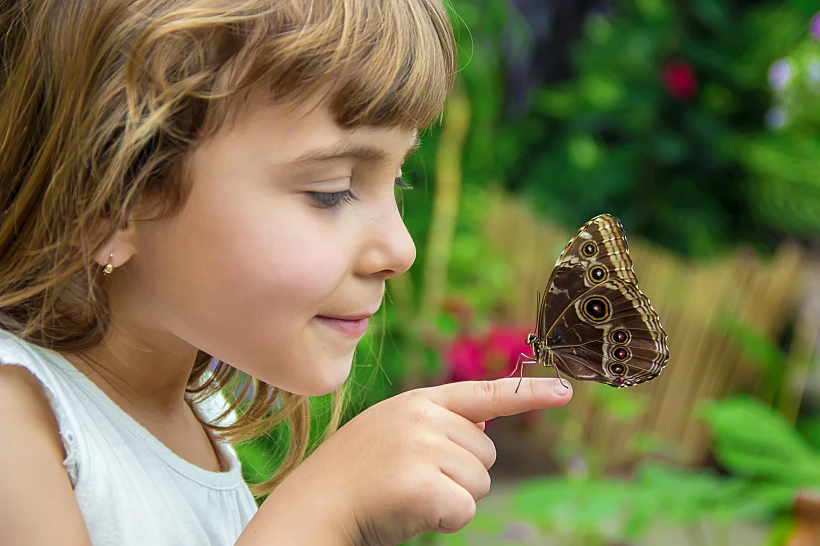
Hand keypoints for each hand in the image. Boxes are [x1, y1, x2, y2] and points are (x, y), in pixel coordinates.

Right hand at [279, 377, 571, 544]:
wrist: (314, 504)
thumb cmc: (356, 476)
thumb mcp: (393, 432)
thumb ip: (437, 425)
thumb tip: (486, 427)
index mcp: (418, 402)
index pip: (485, 393)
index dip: (529, 395)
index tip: (567, 392)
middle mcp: (423, 416)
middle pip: (487, 453)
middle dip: (460, 475)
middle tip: (413, 480)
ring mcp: (423, 447)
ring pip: (480, 483)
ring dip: (452, 499)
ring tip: (406, 494)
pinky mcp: (424, 483)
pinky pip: (465, 509)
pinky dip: (445, 520)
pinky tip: (410, 511)